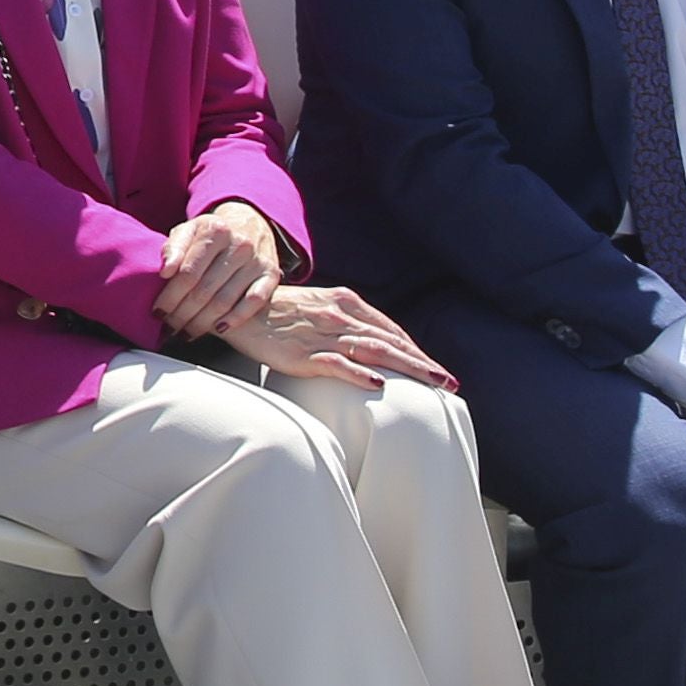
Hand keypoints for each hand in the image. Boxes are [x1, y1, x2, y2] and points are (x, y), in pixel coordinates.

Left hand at [152, 203, 282, 338]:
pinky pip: (254, 302)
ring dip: (203, 322)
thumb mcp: (188, 230)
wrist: (248, 225)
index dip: (170, 296)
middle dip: (183, 314)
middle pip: (205, 290)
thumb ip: (173, 247)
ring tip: (187, 332)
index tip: (158, 312)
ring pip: (225, 301)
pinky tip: (219, 328)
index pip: (188, 273)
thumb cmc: (211, 234)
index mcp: (215, 231)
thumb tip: (165, 271)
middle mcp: (239, 245)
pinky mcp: (271, 275)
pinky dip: (236, 318)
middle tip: (170, 327)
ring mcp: (257, 261)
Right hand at [213, 281, 457, 392]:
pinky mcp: (301, 353)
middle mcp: (339, 315)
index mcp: (345, 302)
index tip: (436, 369)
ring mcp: (321, 334)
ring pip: (373, 351)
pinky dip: (358, 372)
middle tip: (449, 382)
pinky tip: (378, 383)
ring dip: (407, 368)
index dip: (416, 350)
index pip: (390, 329)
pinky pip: (335, 363)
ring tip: (433, 383)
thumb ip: (345, 321)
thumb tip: (372, 344)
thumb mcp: (318, 308)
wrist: (237, 309)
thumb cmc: (278, 312)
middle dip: (423, 363)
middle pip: (389, 341)